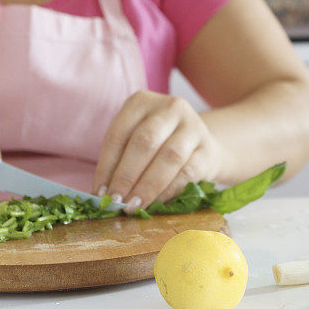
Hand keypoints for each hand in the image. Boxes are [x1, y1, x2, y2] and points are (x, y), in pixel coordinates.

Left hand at [92, 90, 224, 212]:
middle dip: (126, 176)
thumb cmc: (159, 146)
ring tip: (134, 206)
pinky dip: (169, 191)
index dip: (106, 166)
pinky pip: (188, 172)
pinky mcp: (208, 148)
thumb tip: (103, 195)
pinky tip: (156, 204)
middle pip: (144, 142)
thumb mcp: (137, 142)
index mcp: (142, 102)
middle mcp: (169, 107)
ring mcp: (193, 126)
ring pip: (169, 156)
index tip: (100, 194)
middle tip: (116, 202)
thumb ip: (120, 162)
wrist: (202, 147)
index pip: (118, 134)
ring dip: (147, 186)